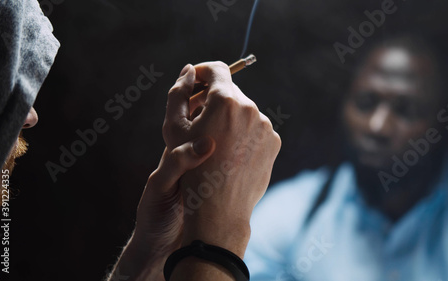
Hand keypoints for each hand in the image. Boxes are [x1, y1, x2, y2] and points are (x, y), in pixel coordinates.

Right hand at [163, 62, 280, 257]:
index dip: (202, 72)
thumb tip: (190, 70)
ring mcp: (265, 125)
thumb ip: (179, 93)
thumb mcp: (174, 129)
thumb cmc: (191, 170)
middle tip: (199, 119)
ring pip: (243, 111)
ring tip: (215, 142)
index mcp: (226, 100)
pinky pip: (255, 128)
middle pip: (230, 92)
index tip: (195, 83)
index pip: (216, 69)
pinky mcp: (273, 142)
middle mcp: (250, 108)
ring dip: (230, 118)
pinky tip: (231, 153)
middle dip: (214, 100)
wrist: (219, 210)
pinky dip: (243, 134)